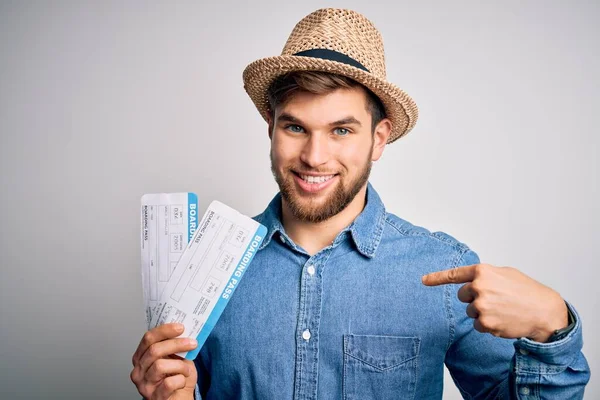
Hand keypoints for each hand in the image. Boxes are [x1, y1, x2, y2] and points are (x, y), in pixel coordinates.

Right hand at [130, 323, 197, 399]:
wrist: (179, 398)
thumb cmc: (177, 377)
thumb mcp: (174, 357)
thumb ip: (173, 346)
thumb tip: (183, 330)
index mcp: (141, 357)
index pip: (148, 338)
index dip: (164, 330)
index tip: (180, 327)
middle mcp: (138, 371)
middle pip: (154, 350)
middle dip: (176, 344)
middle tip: (192, 343)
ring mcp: (144, 385)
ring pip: (160, 366)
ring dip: (180, 365)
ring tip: (186, 369)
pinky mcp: (154, 397)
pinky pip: (168, 383)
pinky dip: (180, 380)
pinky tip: (182, 381)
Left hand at [422, 264, 567, 341]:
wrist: (544, 311)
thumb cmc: (526, 291)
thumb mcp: (505, 274)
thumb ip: (485, 276)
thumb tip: (471, 283)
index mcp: (483, 271)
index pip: (454, 274)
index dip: (437, 278)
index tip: (423, 280)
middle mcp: (479, 287)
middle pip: (462, 296)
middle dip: (474, 298)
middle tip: (495, 299)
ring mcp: (481, 305)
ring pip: (470, 311)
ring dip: (483, 312)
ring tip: (503, 309)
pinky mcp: (485, 323)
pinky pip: (478, 325)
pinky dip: (488, 325)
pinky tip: (503, 320)